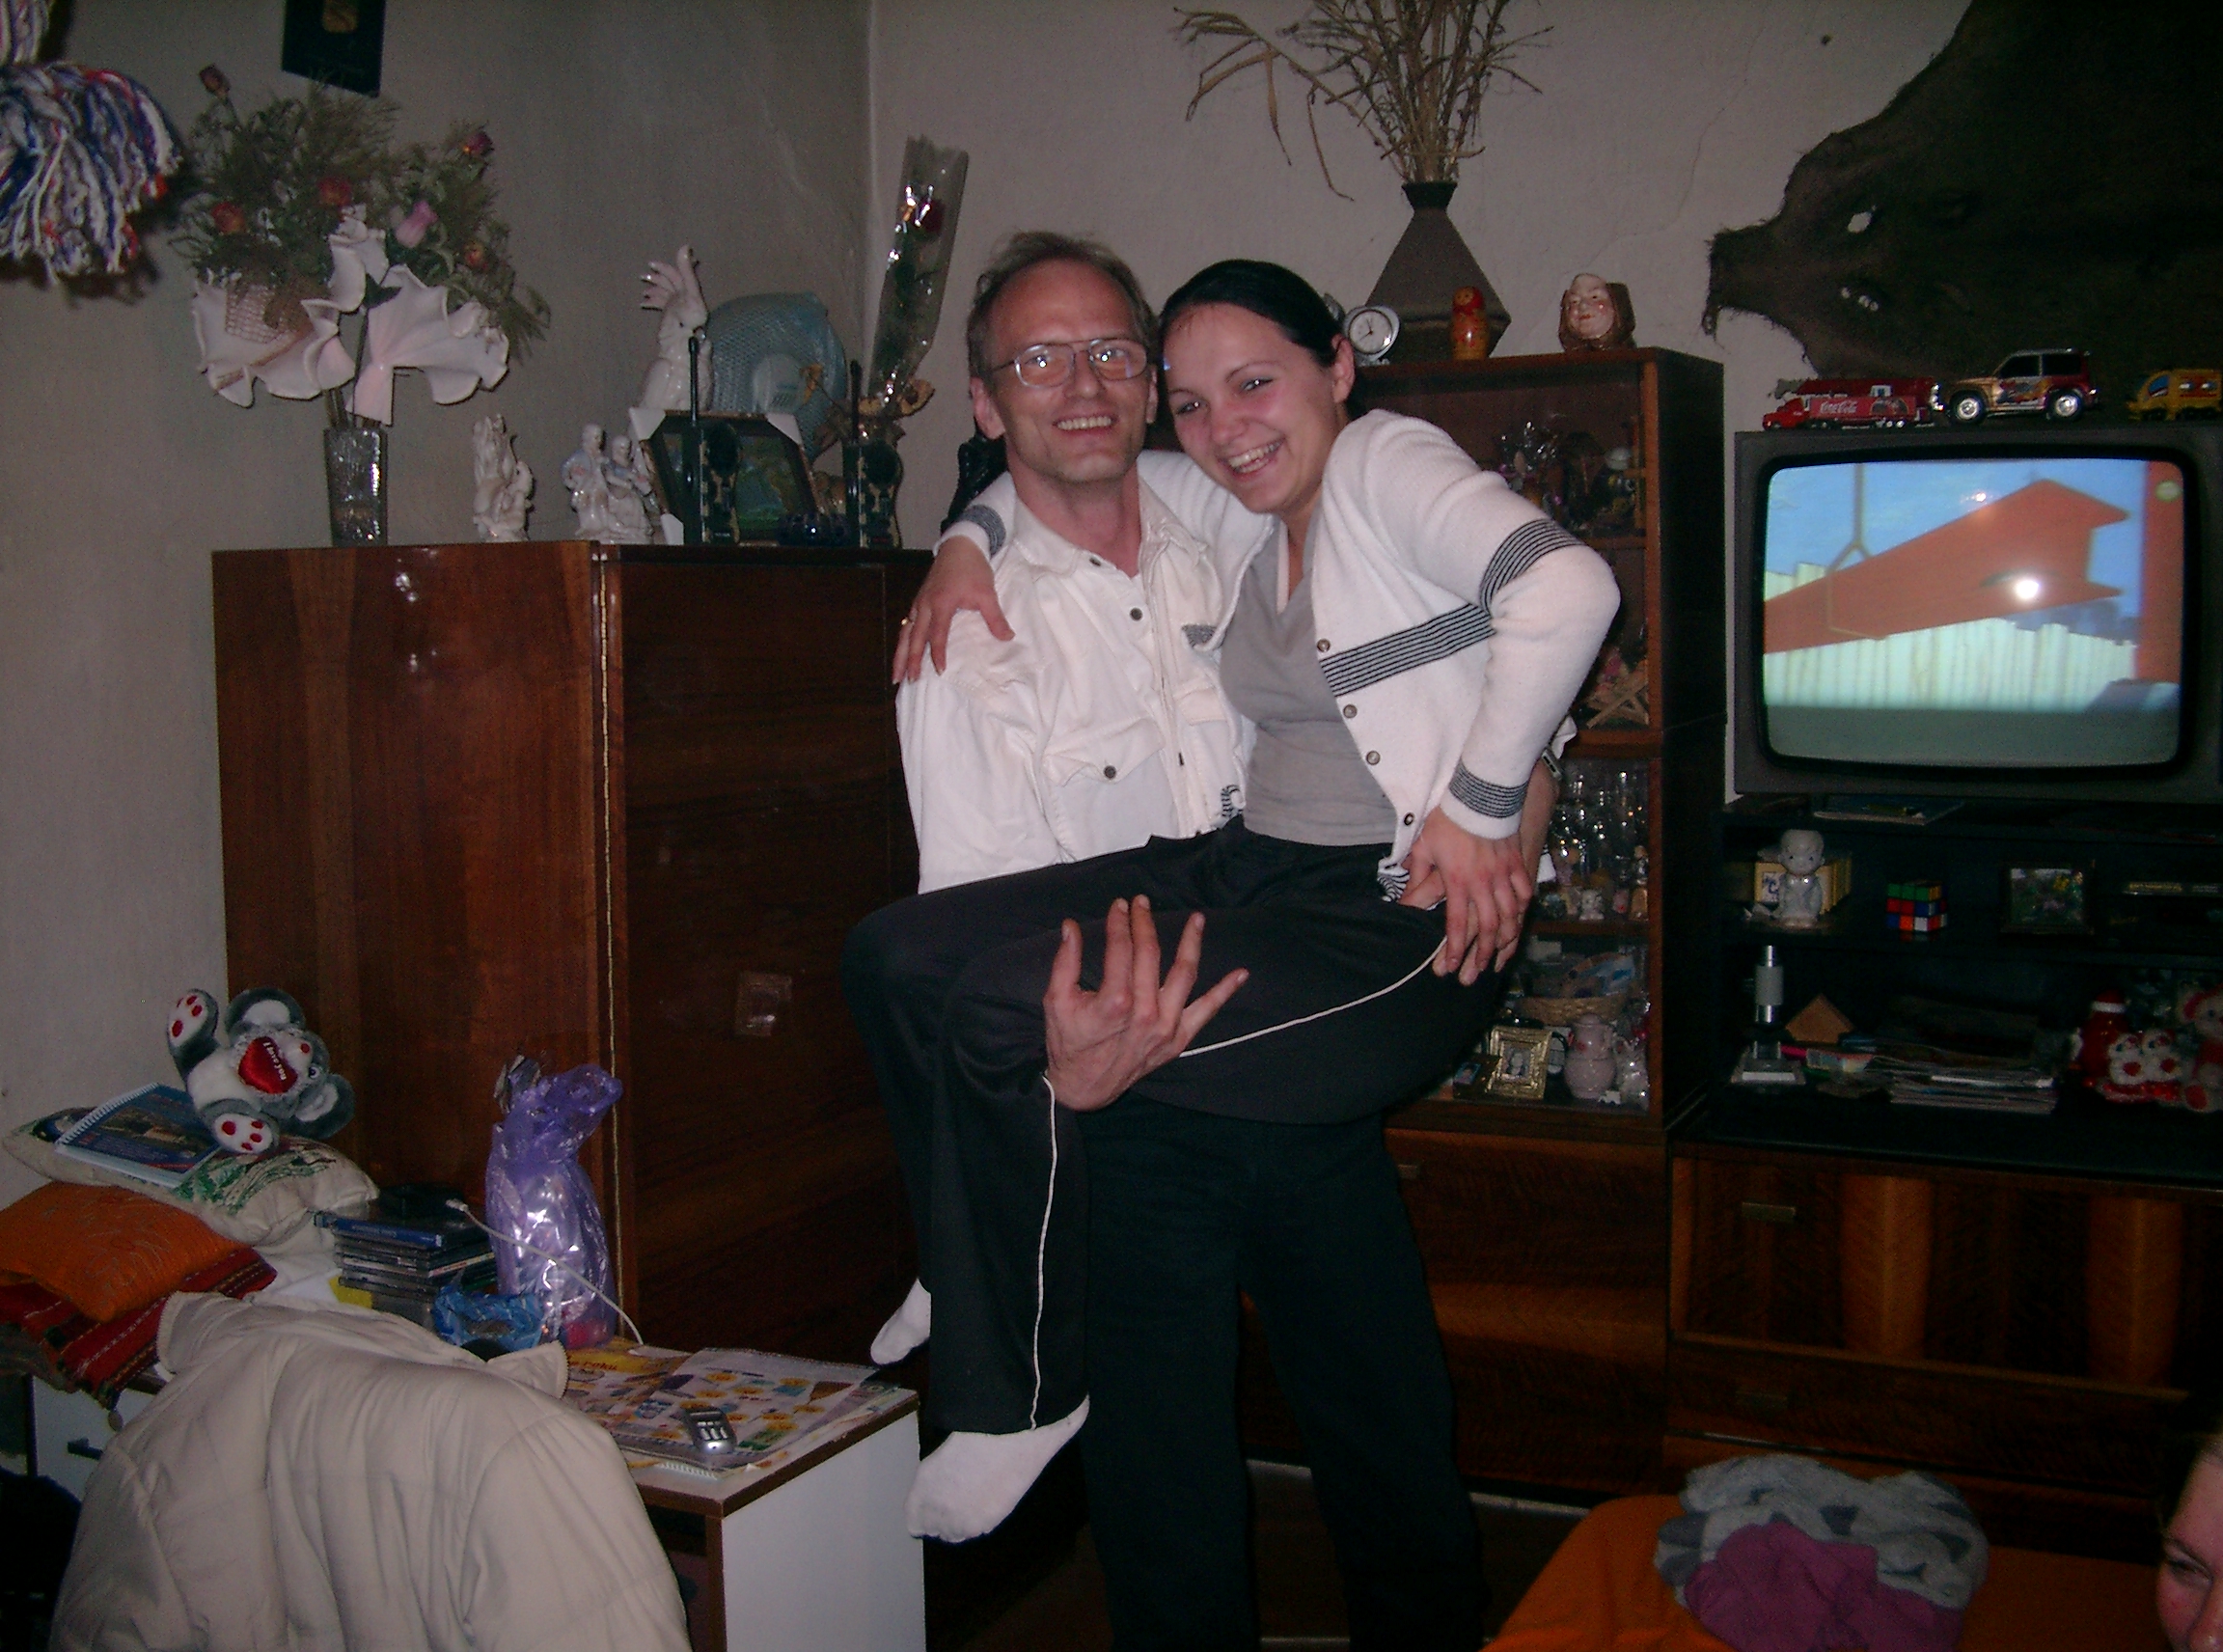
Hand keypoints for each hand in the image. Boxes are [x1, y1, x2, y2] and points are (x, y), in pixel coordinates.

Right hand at [893, 539, 1011, 680]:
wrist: (960, 545)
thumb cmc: (973, 569)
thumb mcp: (987, 593)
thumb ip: (995, 617)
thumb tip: (1007, 638)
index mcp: (941, 603)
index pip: (937, 634)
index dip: (937, 653)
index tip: (940, 670)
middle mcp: (925, 605)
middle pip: (914, 637)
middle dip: (909, 660)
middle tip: (906, 680)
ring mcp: (919, 602)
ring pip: (906, 632)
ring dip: (900, 654)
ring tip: (896, 673)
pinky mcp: (919, 600)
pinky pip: (907, 625)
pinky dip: (903, 641)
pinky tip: (902, 652)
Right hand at [1043, 896, 1248, 1111]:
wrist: (1084, 1087)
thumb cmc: (1068, 1042)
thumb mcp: (1057, 1000)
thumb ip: (1065, 962)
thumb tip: (1070, 926)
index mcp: (1114, 1002)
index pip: (1121, 949)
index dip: (1119, 923)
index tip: (1119, 905)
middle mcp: (1145, 1013)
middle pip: (1150, 955)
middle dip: (1145, 924)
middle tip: (1142, 902)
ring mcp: (1165, 1027)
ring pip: (1184, 974)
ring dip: (1192, 943)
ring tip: (1197, 919)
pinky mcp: (1178, 1040)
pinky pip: (1206, 1012)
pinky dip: (1224, 992)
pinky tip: (1241, 974)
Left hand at [1398, 808, 1533, 983]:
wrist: (1481, 794)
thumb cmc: (1449, 820)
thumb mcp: (1425, 846)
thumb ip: (1416, 874)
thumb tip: (1402, 898)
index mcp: (1458, 881)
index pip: (1456, 925)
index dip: (1453, 950)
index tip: (1449, 968)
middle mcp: (1484, 883)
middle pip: (1488, 928)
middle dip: (1482, 954)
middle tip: (1476, 971)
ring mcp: (1504, 875)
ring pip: (1510, 916)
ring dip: (1505, 939)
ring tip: (1500, 955)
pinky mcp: (1517, 864)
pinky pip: (1524, 894)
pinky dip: (1522, 910)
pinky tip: (1517, 920)